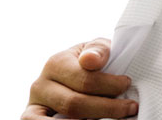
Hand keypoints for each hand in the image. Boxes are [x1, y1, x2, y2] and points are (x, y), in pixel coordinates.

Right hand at [22, 38, 136, 118]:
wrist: (75, 74)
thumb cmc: (91, 62)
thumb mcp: (97, 49)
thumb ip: (98, 50)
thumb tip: (90, 60)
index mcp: (56, 63)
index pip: (85, 79)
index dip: (110, 85)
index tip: (127, 85)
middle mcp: (40, 85)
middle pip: (74, 103)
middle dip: (107, 107)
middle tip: (130, 108)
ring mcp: (35, 105)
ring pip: (63, 119)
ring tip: (115, 119)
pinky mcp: (32, 118)